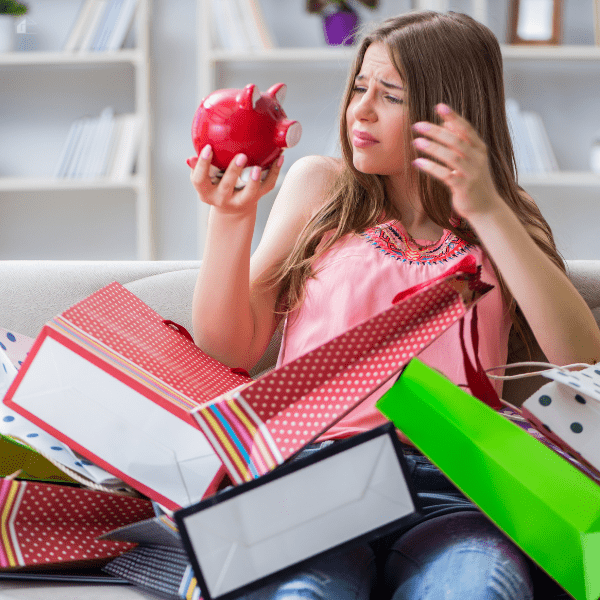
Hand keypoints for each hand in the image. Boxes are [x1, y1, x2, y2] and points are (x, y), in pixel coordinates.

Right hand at [188, 144, 283, 215]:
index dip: (202, 166)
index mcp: (206, 192)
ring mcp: (240, 201)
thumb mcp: (205, 180)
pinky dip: (274, 173)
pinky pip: (267, 186)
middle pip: (226, 186)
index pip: (200, 180)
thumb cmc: (216, 186)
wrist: (232, 210)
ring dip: (254, 180)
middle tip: (241, 156)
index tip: (208, 149)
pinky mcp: (256, 198)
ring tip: (258, 167)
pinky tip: (279, 158)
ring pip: (249, 193)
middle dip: (233, 171)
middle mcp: (222, 199)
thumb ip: (199, 168)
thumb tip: (190, 158)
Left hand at [411, 104, 503, 220]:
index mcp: (479, 149)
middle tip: (417, 125)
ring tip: (415, 142)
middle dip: (436, 131)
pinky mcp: (463, 187)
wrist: (486, 208)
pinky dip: (430, 168)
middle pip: (456, 140)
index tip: (439, 106)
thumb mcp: (470, 159)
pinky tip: (416, 163)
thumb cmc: (474, 181)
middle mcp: (477, 158)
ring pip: (450, 156)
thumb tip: (446, 122)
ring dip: (432, 148)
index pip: (466, 128)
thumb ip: (460, 141)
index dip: (453, 116)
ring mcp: (471, 173)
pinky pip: (445, 174)